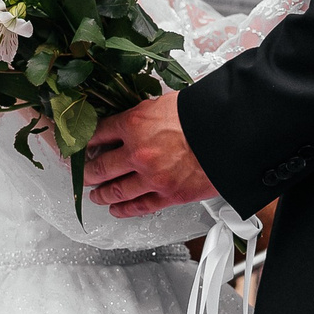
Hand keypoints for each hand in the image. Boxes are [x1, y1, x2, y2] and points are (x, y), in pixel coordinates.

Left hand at [85, 95, 219, 217]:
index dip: (86, 141)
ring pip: (115, 191)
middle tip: (83, 173)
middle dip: (88, 172)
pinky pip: (139, 207)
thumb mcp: (164, 104)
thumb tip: (132, 122)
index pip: (98, 133)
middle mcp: (138, 153)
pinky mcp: (168, 195)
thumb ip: (144, 116)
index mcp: (135, 124)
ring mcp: (151, 177)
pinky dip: (124, 210)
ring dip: (101, 194)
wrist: (231, 133)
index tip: (81, 146)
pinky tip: (116, 209)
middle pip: (100, 167)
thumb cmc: (203, 115)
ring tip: (96, 194)